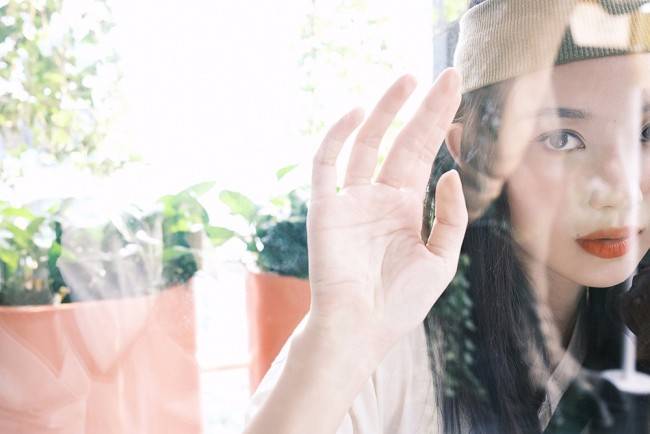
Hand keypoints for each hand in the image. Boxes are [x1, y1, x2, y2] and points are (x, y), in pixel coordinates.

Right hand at [305, 68, 466, 355]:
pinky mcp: (325, 208)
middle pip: (401, 140)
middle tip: (442, 74)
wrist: (362, 329)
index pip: (423, 152)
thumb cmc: (400, 302)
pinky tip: (358, 112)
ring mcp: (350, 199)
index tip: (454, 89)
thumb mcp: (441, 259)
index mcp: (404, 206)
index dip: (438, 121)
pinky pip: (327, 165)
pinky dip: (338, 137)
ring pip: (366, 143)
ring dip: (384, 111)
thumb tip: (451, 174)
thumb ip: (449, 216)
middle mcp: (377, 195)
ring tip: (406, 80)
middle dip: (421, 108)